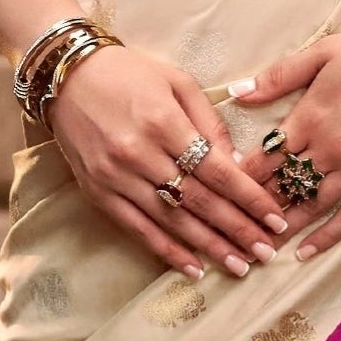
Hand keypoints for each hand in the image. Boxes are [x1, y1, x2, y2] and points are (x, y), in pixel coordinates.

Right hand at [48, 39, 288, 278]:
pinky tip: (193, 268)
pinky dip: (166, 251)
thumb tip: (238, 166)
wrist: (65, 74)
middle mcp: (140, 154)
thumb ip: (209, 123)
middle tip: (267, 252)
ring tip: (239, 265)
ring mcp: (116, 177)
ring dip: (209, 246)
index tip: (276, 219)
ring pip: (171, 220)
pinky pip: (137, 229)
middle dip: (237, 230)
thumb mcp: (177, 82)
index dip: (250, 199)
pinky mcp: (97, 191)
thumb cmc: (128, 72)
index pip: (217, 171)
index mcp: (164, 122)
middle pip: (199, 201)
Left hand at [226, 28, 340, 260]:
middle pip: (281, 186)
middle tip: (226, 229)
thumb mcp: (323, 53)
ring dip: (280, 227)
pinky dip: (326, 236)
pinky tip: (303, 253)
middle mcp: (329, 150)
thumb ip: (279, 76)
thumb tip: (238, 93)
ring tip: (256, 249)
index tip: (217, 189)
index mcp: (309, 118)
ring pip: (309, 206)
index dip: (238, 176)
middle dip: (252, 208)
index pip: (263, 157)